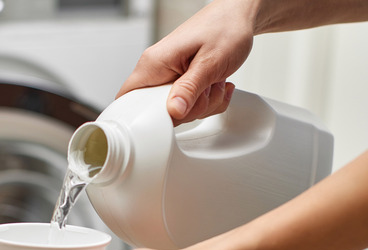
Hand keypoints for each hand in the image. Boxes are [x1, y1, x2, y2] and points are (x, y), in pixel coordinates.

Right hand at [116, 0, 256, 123]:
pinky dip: (208, 101)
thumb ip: (190, 88)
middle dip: (188, 110)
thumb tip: (174, 111)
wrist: (237, 15)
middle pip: (159, 111)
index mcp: (154, 62)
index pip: (129, 99)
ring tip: (214, 82)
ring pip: (178, 110)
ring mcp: (168, 76)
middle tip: (206, 91)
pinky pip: (189, 104)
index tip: (176, 113)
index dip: (148, 116)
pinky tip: (216, 84)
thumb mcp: (210, 62)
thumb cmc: (225, 28)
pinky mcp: (180, 80)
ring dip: (203, 104)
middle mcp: (156, 69)